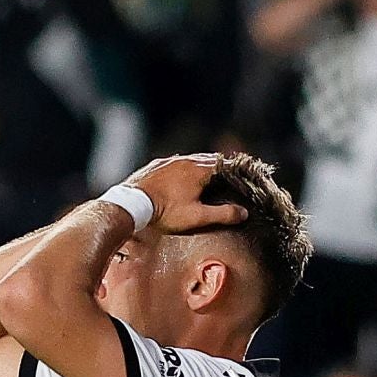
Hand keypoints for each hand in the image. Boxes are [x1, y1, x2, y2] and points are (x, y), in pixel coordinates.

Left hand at [118, 155, 247, 235]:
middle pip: (208, 159)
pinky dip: (186, 168)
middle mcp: (184, 160)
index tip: (244, 173)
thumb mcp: (198, 216)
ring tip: (210, 174)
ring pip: (191, 160)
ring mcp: (169, 161)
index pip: (223, 164)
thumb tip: (243, 213)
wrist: (133, 204)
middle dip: (221, 165)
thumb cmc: (166, 211)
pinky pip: (176, 163)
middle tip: (230, 173)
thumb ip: (222, 214)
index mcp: (198, 169)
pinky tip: (184, 176)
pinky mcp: (156, 166)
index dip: (235, 169)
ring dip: (203, 165)